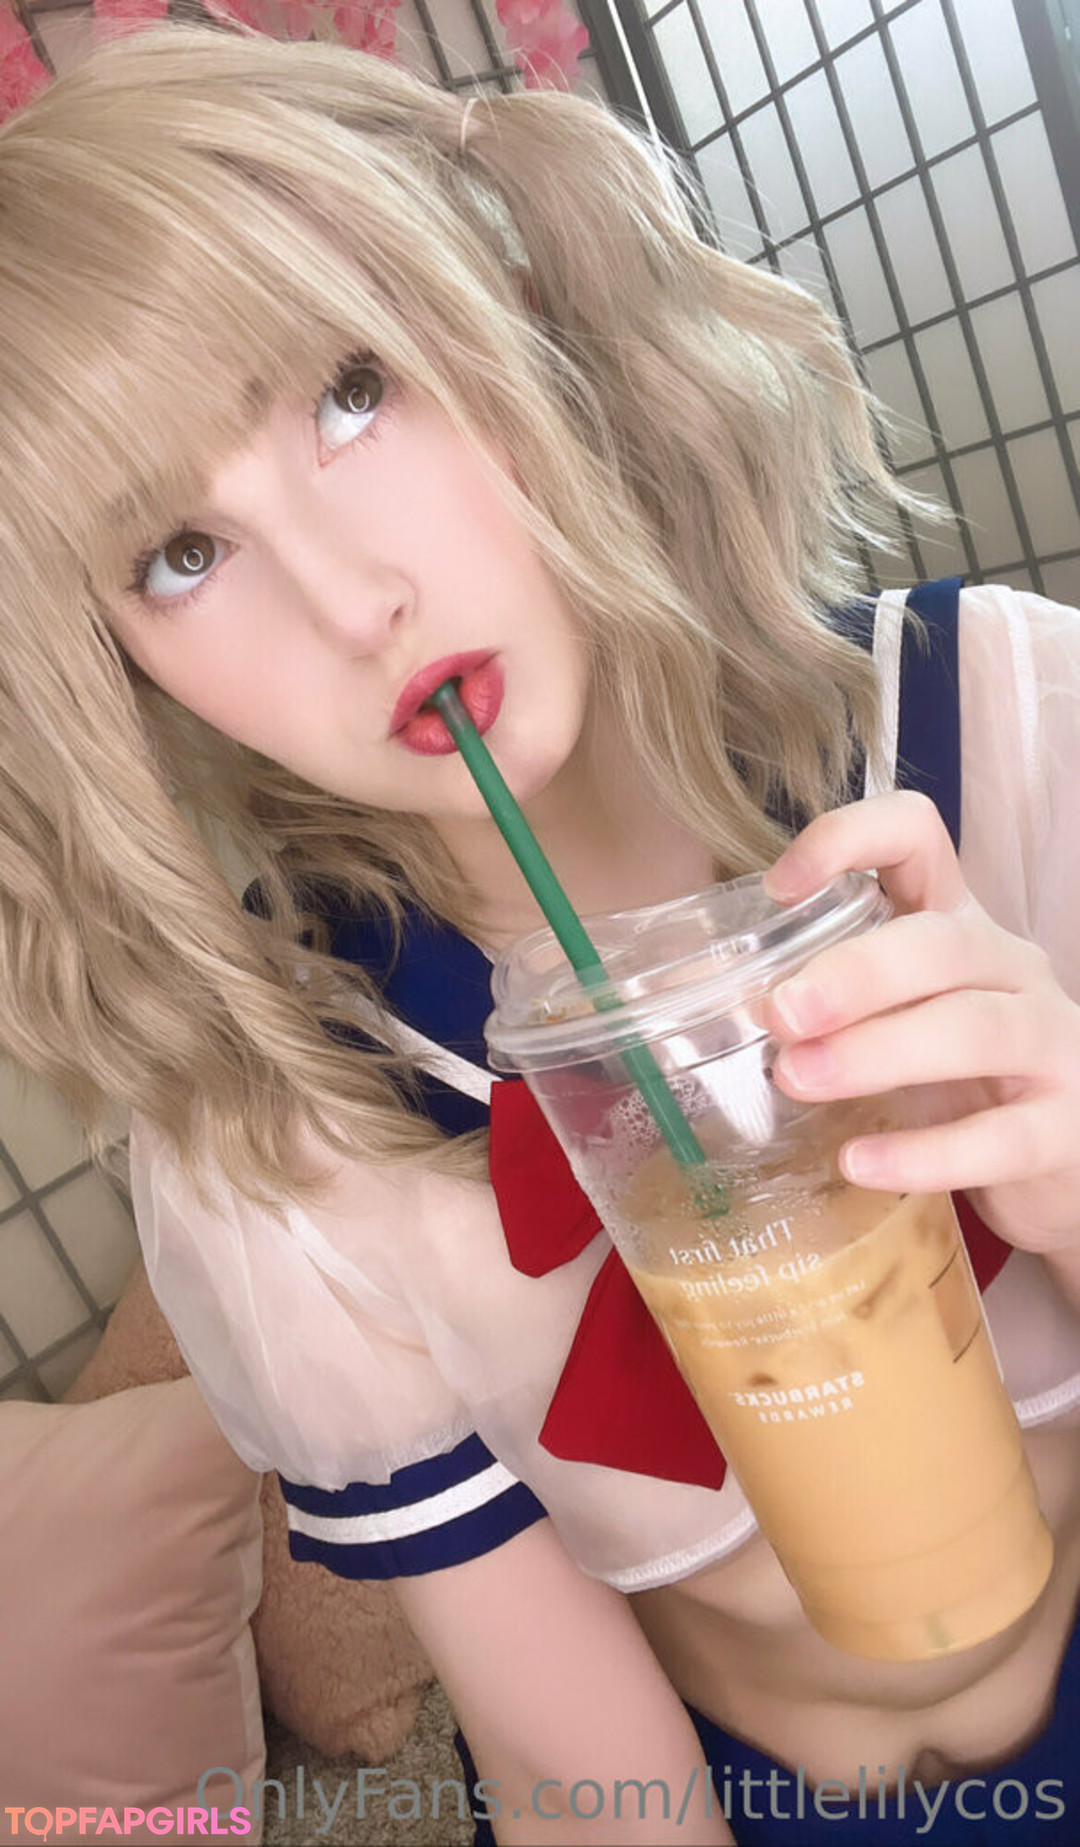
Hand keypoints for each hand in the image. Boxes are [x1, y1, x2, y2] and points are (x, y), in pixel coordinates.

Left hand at [760, 790, 1079, 1258]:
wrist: (1060, 1165)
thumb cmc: (961, 1082)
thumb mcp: (901, 1019)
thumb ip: (832, 1002)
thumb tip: (713, 1006)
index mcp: (958, 926)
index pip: (918, 837)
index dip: (851, 839)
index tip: (778, 887)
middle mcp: (1011, 971)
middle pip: (942, 944)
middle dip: (855, 973)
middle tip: (778, 1012)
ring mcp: (1051, 1046)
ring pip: (974, 1030)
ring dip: (879, 1051)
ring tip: (798, 1079)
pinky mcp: (1065, 1128)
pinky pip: (1000, 1138)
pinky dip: (925, 1152)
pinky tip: (857, 1162)